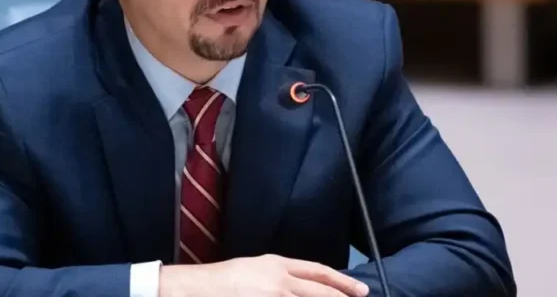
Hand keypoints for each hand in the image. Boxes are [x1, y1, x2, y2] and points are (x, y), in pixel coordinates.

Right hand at [159, 254, 369, 296]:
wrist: (197, 289)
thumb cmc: (222, 281)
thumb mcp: (254, 269)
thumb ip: (279, 276)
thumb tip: (299, 286)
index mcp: (276, 265)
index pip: (318, 272)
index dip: (341, 281)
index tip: (359, 290)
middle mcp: (279, 281)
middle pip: (321, 291)